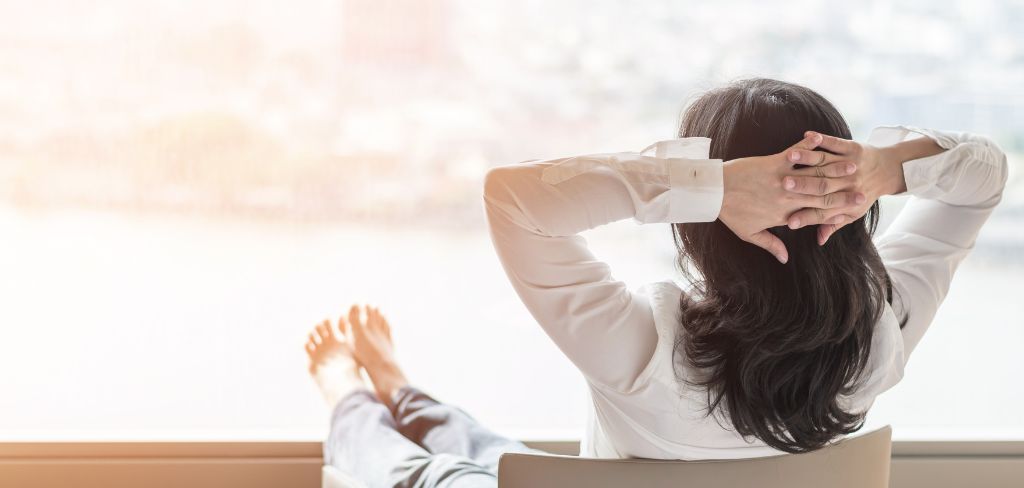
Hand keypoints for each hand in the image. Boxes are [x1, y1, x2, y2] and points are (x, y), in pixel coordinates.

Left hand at [720, 132, 865, 263]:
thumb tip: (785, 259)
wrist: (712, 191)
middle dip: (844, 194)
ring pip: (814, 175)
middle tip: (864, 190)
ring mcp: (782, 179)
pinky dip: (808, 146)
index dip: (836, 214)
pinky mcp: (773, 162)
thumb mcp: (749, 233)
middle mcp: (786, 198)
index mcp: (784, 215)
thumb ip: (771, 245)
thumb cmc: (729, 212)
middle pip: (821, 196)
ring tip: (853, 165)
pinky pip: (795, 154)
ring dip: (835, 169)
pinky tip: (821, 140)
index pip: (815, 216)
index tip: (853, 212)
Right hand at [782, 131, 905, 244]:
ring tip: (790, 157)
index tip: (789, 222)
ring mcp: (850, 164)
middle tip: (783, 185)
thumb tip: (819, 240)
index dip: (806, 217)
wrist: (889, 171)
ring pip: (825, 162)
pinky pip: (835, 143)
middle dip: (802, 185)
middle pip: (822, 186)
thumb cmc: (865, 194)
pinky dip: (822, 139)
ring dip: (807, 158)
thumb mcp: (852, 213)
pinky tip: (807, 135)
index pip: (823, 212)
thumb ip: (833, 224)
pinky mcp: (853, 148)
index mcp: (846, 202)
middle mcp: (848, 184)